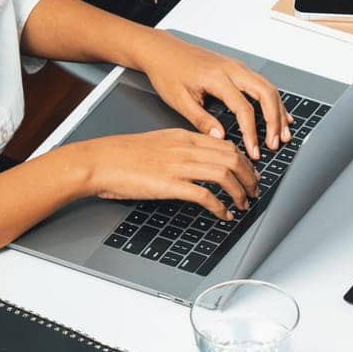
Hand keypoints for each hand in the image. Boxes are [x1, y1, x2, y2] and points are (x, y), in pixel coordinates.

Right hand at [66, 128, 260, 220]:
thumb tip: (200, 162)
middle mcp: (185, 148)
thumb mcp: (158, 143)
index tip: (250, 174)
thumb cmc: (122, 155)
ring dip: (240, 192)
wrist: (98, 161)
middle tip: (254, 191)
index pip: (226, 145)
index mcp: (183, 137)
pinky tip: (223, 214)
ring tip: (243, 204)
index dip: (244, 162)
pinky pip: (205, 195)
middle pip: (232, 158)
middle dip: (249, 177)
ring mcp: (178, 166)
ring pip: (225, 174)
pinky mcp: (170, 184)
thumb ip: (181, 150)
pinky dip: (220, 206)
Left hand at [133, 31, 288, 160]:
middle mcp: (232, 69)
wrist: (162, 50)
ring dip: (279, 112)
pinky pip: (264, 84)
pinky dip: (275, 101)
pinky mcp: (238, 68)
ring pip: (269, 88)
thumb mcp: (179, 100)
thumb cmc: (168, 72)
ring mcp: (238, 67)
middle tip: (275, 143)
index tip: (253, 151)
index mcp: (217, 77)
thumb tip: (220, 138)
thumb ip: (201, 120)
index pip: (244, 108)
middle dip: (274, 121)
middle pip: (266, 94)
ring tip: (283, 134)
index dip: (251, 133)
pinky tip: (281, 115)